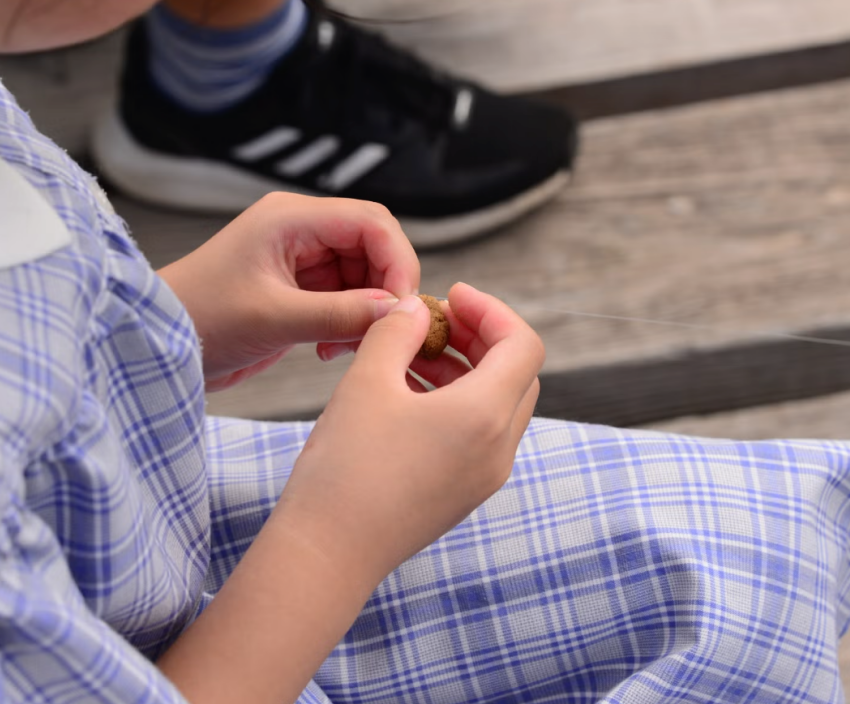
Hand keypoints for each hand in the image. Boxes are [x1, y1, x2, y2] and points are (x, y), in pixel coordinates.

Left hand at [158, 193, 419, 391]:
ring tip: (343, 345)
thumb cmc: (199, 319)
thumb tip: (397, 312)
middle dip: (385, 289)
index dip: (397, 262)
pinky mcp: (296, 291)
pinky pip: (344, 299)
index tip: (401, 306)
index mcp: (291, 219)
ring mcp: (299, 261)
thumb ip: (340, 314)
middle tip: (381, 332)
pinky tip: (328, 349)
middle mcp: (299, 232)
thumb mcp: (273, 319)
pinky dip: (348, 324)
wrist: (158, 347)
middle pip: (373, 247)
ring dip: (367, 312)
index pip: (372, 222)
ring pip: (363, 277)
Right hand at [271, 282, 544, 587]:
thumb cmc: (345, 467)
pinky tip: (406, 392)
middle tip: (435, 320)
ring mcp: (484, 477)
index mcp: (486, 416)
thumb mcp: (367, 380)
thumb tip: (417, 309)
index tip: (450, 295)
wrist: (327, 553)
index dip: (492, 310)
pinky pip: (479, 435)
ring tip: (412, 353)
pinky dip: (456, 402)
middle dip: (481, 338)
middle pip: (517, 374)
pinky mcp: (463, 495)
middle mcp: (498, 449)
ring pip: (498, 405)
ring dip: (466, 369)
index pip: (523, 344)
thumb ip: (398, 331)